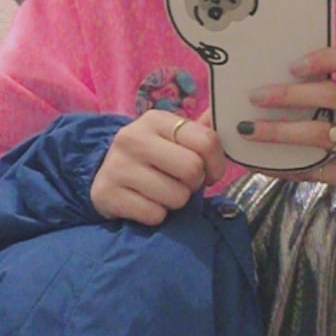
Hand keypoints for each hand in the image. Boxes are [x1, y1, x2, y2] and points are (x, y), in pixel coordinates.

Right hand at [90, 109, 226, 225]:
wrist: (103, 176)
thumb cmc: (149, 158)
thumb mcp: (171, 138)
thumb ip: (201, 132)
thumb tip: (231, 119)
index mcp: (155, 120)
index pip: (206, 141)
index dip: (217, 164)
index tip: (210, 173)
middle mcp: (133, 138)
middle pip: (193, 169)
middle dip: (194, 184)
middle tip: (182, 183)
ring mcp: (117, 166)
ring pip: (176, 197)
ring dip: (176, 202)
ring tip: (161, 193)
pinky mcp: (106, 194)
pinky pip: (155, 215)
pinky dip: (156, 216)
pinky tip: (145, 203)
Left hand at [242, 43, 335, 234]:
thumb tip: (288, 75)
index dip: (328, 57)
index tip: (295, 64)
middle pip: (334, 97)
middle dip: (290, 95)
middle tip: (256, 95)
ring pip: (320, 135)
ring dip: (279, 131)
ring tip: (248, 128)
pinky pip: (314, 169)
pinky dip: (283, 166)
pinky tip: (260, 162)